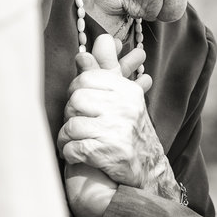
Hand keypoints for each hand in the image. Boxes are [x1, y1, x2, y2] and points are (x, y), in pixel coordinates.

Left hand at [60, 34, 182, 201]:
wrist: (149, 173)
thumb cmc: (130, 132)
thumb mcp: (124, 98)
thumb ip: (107, 70)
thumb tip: (95, 43)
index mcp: (127, 92)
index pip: (86, 79)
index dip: (75, 91)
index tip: (79, 104)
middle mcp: (125, 108)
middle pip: (76, 101)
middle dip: (70, 115)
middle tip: (76, 124)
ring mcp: (117, 131)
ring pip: (71, 125)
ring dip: (67, 137)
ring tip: (72, 142)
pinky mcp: (108, 154)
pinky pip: (73, 147)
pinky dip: (69, 154)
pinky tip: (76, 155)